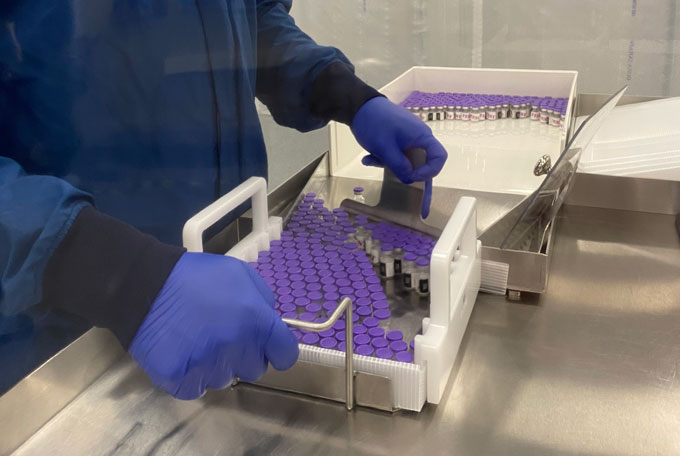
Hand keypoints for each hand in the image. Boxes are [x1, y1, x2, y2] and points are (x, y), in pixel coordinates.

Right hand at [129, 252, 297, 399]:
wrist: (142, 286)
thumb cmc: (194, 277)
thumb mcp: (238, 273)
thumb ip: (262, 299)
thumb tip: (271, 322)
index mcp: (255, 321)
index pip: (286, 354)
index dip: (278, 350)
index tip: (268, 347)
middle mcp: (237, 347)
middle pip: (255, 368)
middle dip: (245, 354)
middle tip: (224, 335)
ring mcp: (208, 367)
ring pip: (226, 378)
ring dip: (217, 365)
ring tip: (197, 340)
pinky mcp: (181, 381)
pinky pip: (198, 388)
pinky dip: (192, 376)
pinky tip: (182, 353)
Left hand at [351, 96, 447, 217]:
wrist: (359, 105)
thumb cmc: (374, 124)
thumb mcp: (385, 149)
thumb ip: (399, 166)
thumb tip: (410, 179)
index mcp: (422, 136)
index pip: (439, 157)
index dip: (430, 172)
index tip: (413, 178)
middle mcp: (419, 137)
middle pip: (423, 162)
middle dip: (410, 176)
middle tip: (407, 192)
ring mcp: (408, 138)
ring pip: (406, 160)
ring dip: (390, 165)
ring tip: (370, 160)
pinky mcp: (398, 139)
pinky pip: (397, 154)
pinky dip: (384, 158)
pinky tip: (368, 158)